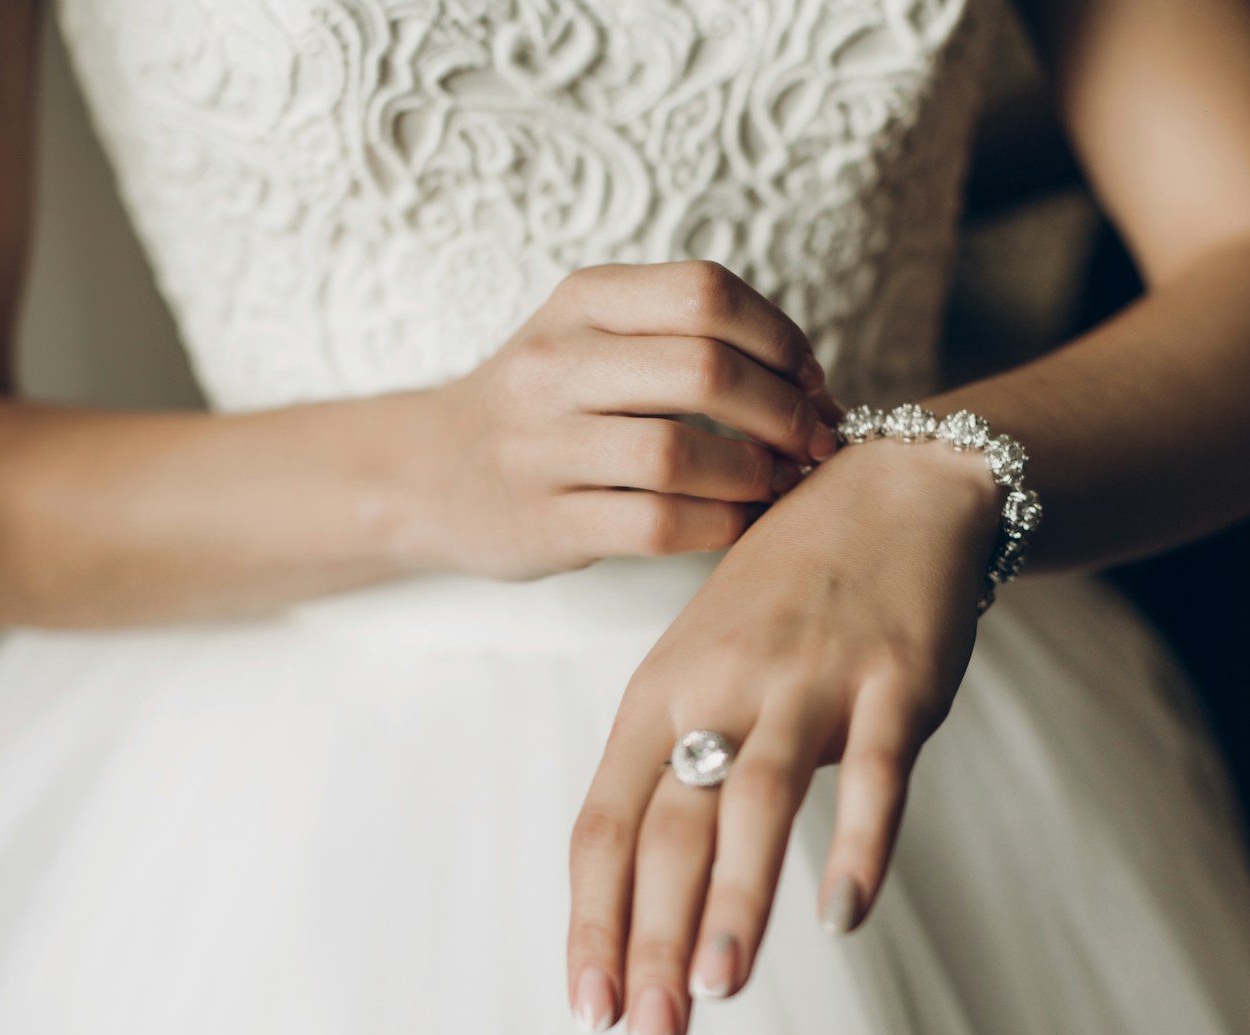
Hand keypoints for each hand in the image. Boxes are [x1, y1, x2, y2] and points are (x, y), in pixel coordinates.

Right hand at [413, 261, 843, 578]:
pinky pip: (657, 525)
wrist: (433, 473)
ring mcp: (541, 446)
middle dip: (784, 411)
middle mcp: (553, 364)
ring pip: (681, 454)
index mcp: (581, 301)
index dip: (780, 338)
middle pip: (704, 369)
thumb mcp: (595, 339)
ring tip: (777, 484)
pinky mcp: (545, 522)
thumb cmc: (549, 408)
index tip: (810, 380)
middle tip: (814, 441)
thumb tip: (816, 389)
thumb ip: (689, 341)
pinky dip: (720, 526)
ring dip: (755, 474)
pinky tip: (737, 523)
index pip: (705, 293)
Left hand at [563, 435, 1002, 1034]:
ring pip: (754, 801)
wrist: (891, 490)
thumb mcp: (701, 667)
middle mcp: (719, 687)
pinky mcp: (894, 680)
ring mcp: (808, 680)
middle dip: (653, 938)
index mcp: (659, 693)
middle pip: (670, 827)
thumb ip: (675, 768)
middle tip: (651, 1034)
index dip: (592, 921)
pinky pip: (873, 773)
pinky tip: (842, 914)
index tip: (589, 1008)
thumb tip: (643, 901)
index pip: (605, 823)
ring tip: (716, 989)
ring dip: (734, 901)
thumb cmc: (782, 599)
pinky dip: (858, 843)